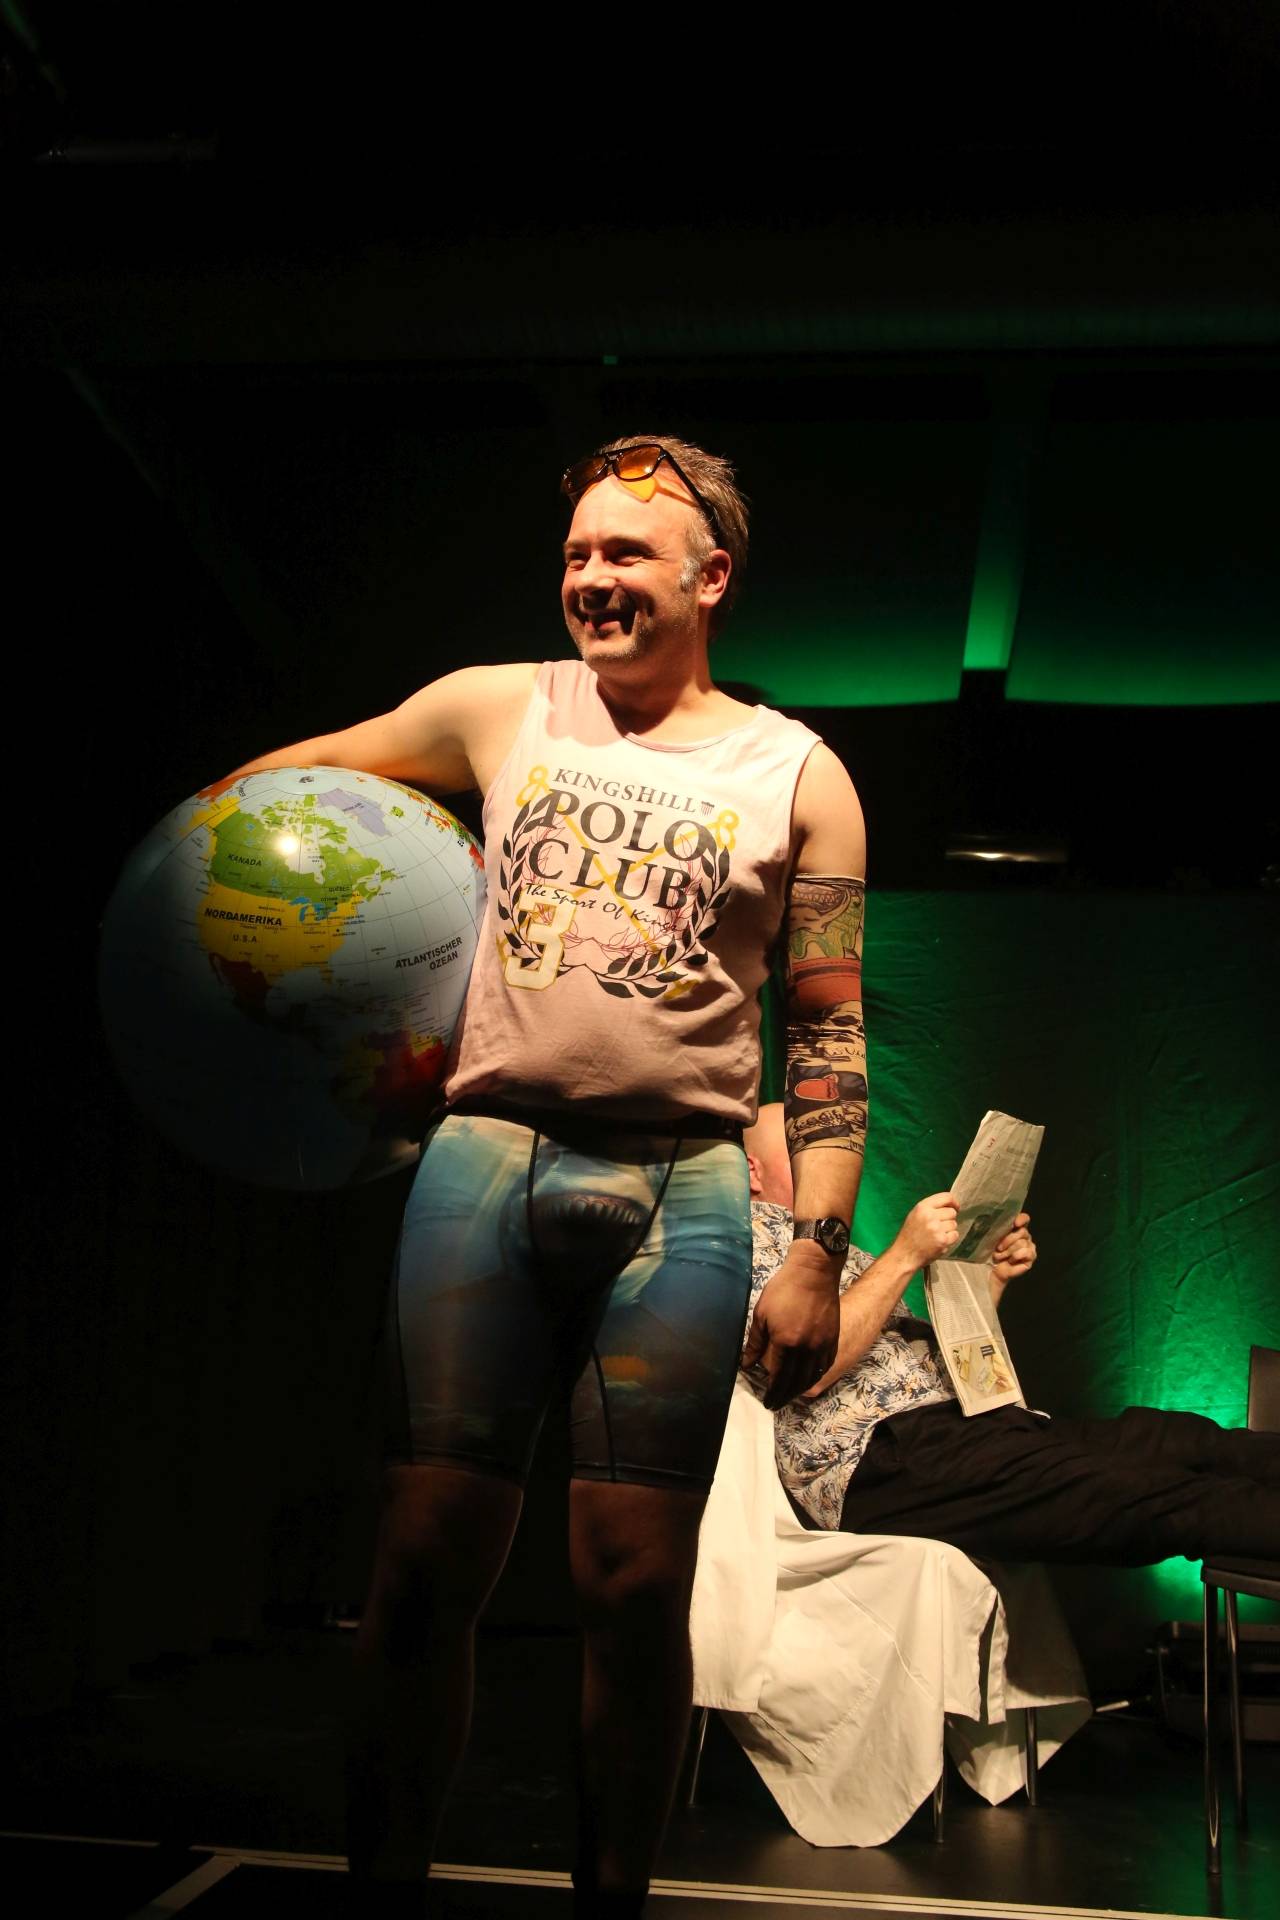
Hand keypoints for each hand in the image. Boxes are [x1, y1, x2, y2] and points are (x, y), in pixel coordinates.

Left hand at [740, 1245, 839, 1409]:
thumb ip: (755, 1343)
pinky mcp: (833, 1339)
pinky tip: (809, 1379)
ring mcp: (822, 1344)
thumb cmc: (783, 1290)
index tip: (767, 1401)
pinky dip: (816, 1376)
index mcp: (786, 1342)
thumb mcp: (762, 1314)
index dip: (772, 1391)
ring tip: (790, 1396)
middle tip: (776, 1404)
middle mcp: (806, 1348)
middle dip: (785, 1396)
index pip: (778, 1376)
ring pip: (812, 1376)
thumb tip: (746, 1364)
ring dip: (800, 1390)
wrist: (814, 1273)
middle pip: (796, 1381)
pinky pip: (825, 1365)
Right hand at [892, 1192, 959, 1271]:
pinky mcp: (943, 1241)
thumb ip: (930, 1208)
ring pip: (954, 1224)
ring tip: (937, 1235)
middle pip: (952, 1212)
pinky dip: (950, 1238)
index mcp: (922, 1207)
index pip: (946, 1197)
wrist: (904, 1254)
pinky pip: (955, 1235)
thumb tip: (950, 1205)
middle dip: (948, 1219)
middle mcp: (930, 1216)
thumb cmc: (909, 1235)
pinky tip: (940, 1241)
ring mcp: (937, 1229)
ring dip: (948, 1229)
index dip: (954, 1202)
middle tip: (939, 1226)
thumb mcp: (915, 1215)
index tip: (956, 1207)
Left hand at [991, 1212, 1034, 1284]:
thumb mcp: (993, 1237)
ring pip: (1022, 1242)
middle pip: (1022, 1231)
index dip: (1022, 1219)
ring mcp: (1030, 1246)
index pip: (1024, 1218)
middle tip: (998, 1248)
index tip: (1015, 1223)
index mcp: (1016, 1228)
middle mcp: (1025, 1236)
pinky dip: (1015, 1257)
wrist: (992, 1269)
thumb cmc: (991, 1251)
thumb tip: (1001, 1220)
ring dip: (1008, 1251)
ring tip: (1001, 1256)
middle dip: (1007, 1240)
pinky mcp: (1031, 1257)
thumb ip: (999, 1227)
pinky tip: (1010, 1261)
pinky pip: (1026, 1252)